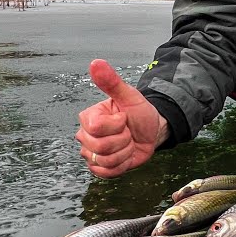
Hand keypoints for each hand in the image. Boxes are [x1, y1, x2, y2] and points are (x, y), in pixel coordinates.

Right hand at [76, 59, 167, 177]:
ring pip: (105, 161)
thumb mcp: (129, 95)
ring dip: (124, 152)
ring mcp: (91, 154)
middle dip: (123, 140)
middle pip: (100, 147)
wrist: (150, 131)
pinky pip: (107, 173)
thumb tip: (96, 63)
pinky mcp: (99, 168)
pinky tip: (125, 155)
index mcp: (88, 117)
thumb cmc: (138, 112)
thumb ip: (112, 82)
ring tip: (127, 142)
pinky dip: (122, 165)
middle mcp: (85, 136)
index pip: (97, 128)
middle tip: (127, 132)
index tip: (123, 118)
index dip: (117, 125)